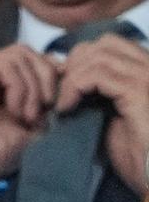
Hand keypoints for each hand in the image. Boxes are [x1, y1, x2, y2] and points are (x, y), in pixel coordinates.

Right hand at [0, 43, 59, 180]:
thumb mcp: (32, 125)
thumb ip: (45, 99)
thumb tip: (66, 71)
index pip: (33, 59)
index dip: (52, 75)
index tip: (58, 105)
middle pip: (28, 53)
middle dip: (47, 79)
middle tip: (45, 109)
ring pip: (19, 56)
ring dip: (32, 88)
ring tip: (27, 116)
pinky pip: (4, 65)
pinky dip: (19, 88)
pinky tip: (14, 111)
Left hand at [57, 33, 148, 196]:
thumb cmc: (140, 158)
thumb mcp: (114, 121)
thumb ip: (98, 98)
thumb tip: (68, 85)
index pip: (112, 45)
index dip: (82, 61)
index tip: (64, 88)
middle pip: (104, 44)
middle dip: (74, 65)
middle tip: (61, 94)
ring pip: (99, 55)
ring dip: (71, 78)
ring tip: (62, 105)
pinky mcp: (142, 92)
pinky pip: (98, 74)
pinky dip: (74, 88)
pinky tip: (67, 109)